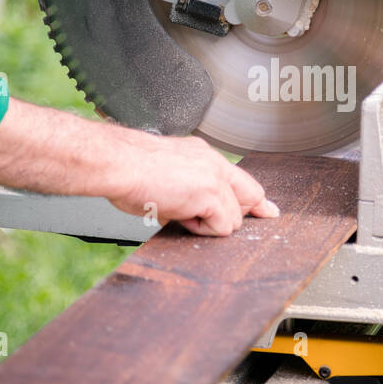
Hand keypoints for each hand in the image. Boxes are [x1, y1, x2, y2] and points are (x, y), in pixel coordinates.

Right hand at [0, 98, 278, 236]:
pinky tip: (180, 216)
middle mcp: (212, 161)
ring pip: (234, 217)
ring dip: (208, 224)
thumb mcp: (164, 173)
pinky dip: (203, 229)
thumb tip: (188, 210)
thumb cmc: (127, 169)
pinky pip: (223, 226)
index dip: (253, 198)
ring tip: (177, 211)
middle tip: (202, 219)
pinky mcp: (210, 194)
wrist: (115, 163)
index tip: (266, 210)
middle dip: (235, 214)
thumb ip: (185, 187)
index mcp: (201, 154)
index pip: (239, 177)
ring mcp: (213, 177)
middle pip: (249, 194)